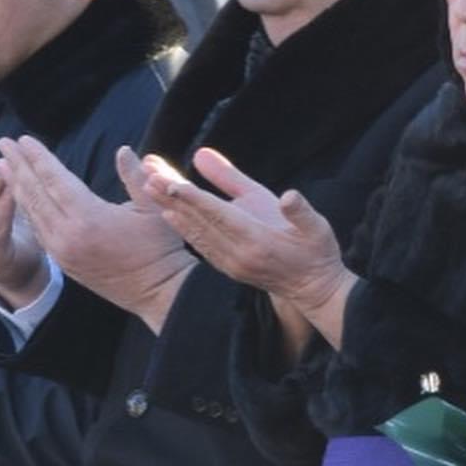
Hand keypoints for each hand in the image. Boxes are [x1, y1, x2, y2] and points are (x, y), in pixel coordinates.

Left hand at [0, 136, 193, 332]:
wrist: (157, 293)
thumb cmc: (160, 248)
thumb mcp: (153, 207)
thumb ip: (135, 176)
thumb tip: (122, 150)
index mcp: (88, 217)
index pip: (55, 179)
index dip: (38, 157)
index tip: (23, 139)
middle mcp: (68, 235)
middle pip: (36, 193)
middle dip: (18, 166)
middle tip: (3, 143)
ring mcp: (63, 251)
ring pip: (33, 213)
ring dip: (16, 187)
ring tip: (2, 165)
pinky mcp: (64, 263)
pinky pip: (38, 231)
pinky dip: (26, 210)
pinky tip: (20, 197)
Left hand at [129, 145, 355, 345]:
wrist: (315, 290)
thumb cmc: (317, 252)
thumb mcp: (314, 225)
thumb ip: (296, 208)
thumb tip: (288, 193)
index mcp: (258, 242)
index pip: (220, 215)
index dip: (195, 198)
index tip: (171, 182)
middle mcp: (238, 255)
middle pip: (199, 221)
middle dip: (172, 197)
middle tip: (148, 175)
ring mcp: (230, 263)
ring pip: (195, 232)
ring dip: (170, 208)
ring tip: (148, 186)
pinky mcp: (227, 267)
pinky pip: (200, 244)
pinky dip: (182, 227)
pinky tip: (168, 213)